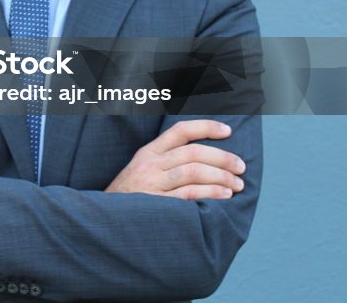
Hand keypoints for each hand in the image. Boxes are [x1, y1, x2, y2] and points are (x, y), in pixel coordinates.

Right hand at [105, 120, 245, 199]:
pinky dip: (211, 192)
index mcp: (148, 152)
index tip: (228, 131)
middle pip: (192, 152)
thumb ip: (166, 161)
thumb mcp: (141, 170)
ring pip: (193, 171)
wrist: (105, 219)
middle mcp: (150, 164)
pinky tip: (224, 195)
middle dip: (222, 158)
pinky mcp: (157, 203)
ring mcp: (152, 183)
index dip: (206, 127)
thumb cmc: (130, 196)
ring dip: (221, 176)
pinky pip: (189, 193)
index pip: (180, 131)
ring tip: (237, 184)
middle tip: (241, 166)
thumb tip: (206, 159)